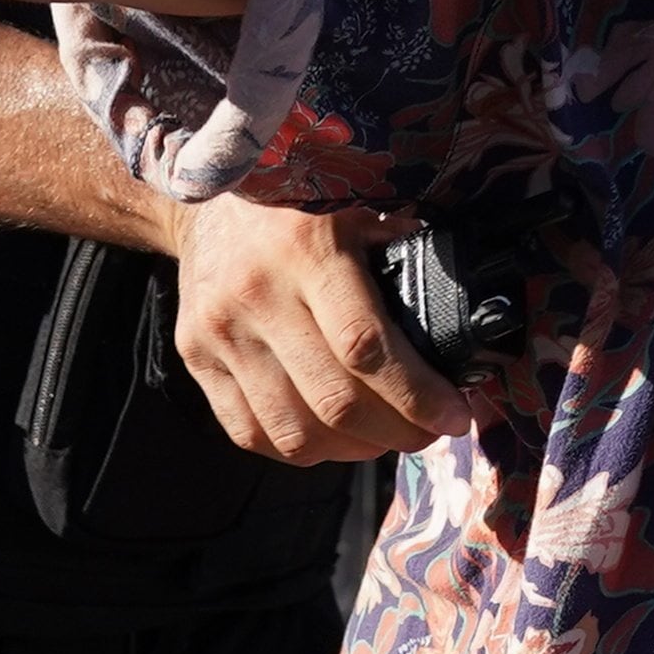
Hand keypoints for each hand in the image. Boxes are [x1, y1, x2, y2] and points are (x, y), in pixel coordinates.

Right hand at [173, 199, 472, 463]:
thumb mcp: (354, 209)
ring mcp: (220, 332)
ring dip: (352, 450)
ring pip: (294, 430)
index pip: (367, 347)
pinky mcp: (195, 358)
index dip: (418, 395)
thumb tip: (458, 316)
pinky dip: (301, 449)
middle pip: (334, 400)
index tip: (453, 416)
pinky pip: (250, 431)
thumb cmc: (295, 206)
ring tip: (384, 438)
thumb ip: (401, 254)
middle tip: (428, 432)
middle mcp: (257, 295)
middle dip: (397, 431)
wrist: (205, 203)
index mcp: (307, 250)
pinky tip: (332, 437)